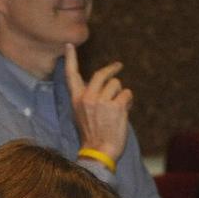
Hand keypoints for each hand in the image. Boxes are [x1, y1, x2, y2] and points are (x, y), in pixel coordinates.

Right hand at [64, 44, 131, 161]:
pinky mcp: (116, 106)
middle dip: (112, 69)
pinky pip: (127, 94)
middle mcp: (88, 97)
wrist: (99, 152)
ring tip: (120, 108)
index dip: (71, 59)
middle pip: (101, 74)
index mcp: (77, 99)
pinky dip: (129, 101)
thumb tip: (106, 87)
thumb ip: (89, 99)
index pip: (71, 75)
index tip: (69, 45)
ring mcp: (102, 101)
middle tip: (119, 66)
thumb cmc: (93, 136)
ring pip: (116, 85)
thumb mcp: (82, 115)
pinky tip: (126, 110)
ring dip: (121, 94)